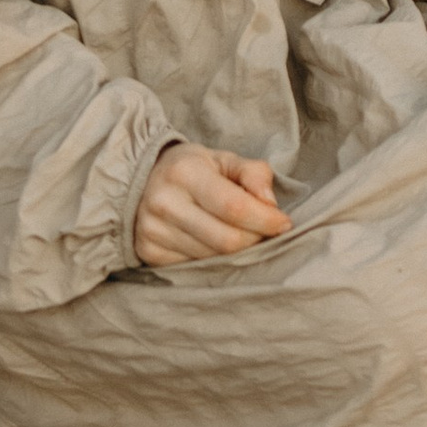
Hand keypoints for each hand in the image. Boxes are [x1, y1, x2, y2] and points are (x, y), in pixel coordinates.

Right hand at [132, 143, 291, 268]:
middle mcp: (164, 202)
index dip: (265, 220)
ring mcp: (153, 231)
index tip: (284, 223)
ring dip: (236, 251)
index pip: (234, 207)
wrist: (141, 179)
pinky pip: (195, 267)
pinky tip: (213, 242)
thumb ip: (254, 174)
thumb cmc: (193, 169)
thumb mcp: (224, 160)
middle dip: (255, 239)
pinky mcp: (149, 253)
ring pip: (213, 258)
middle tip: (264, 231)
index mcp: (185, 172)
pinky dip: (214, 259)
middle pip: (226, 240)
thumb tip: (271, 204)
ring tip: (238, 233)